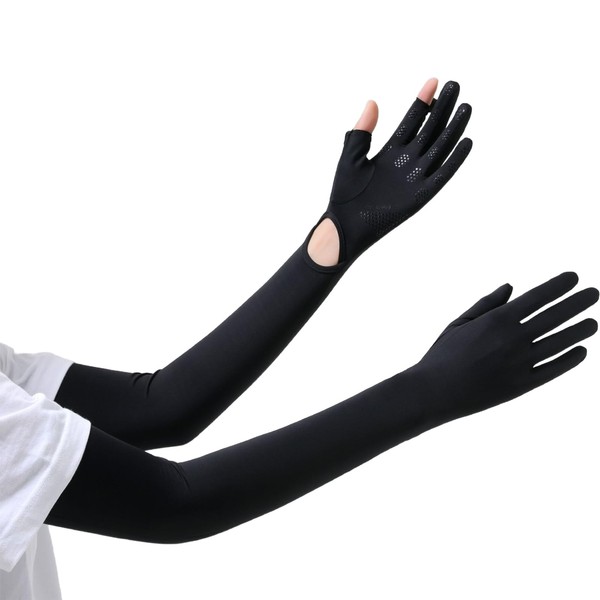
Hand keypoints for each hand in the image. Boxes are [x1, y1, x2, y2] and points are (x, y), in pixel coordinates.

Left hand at [315, 78, 472, 265]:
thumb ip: (362, 131)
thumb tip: (372, 102)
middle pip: (430, 129)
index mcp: (391, 151)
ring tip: (466, 107)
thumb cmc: (345, 192)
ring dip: (453, 128)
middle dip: (443, 108)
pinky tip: (466, 141)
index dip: (423, 101)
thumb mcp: (351, 156)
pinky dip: (454, 160)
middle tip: (456, 85)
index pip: (412, 121)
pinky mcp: (421, 194)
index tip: (434, 81)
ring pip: (440, 148)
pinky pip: (442, 175)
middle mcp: (407, 161)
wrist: (346, 224)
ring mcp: (415, 177)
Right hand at [416, 272, 597, 423]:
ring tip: (593, 323)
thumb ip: (487, 304)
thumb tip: (511, 286)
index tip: (574, 277)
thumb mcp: (459, 323)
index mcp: (496, 320)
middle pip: (555, 316)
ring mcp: (520, 363)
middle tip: (595, 292)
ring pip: (560, 342)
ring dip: (580, 330)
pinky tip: (580, 351)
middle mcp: (513, 339)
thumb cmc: (443, 354)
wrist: (435, 392)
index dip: (558, 285)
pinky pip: (554, 369)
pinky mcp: (522, 385)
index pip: (537, 297)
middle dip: (578, 302)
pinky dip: (570, 359)